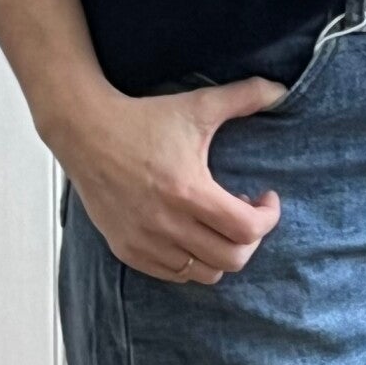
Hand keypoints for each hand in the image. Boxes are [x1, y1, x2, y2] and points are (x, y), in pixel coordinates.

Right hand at [57, 80, 287, 283]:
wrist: (85, 132)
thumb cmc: (142, 120)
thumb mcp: (197, 106)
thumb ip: (243, 97)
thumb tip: (281, 89)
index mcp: (188, 192)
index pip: (247, 230)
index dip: (268, 218)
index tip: (266, 199)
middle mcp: (166, 224)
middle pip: (232, 259)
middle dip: (249, 239)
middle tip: (244, 213)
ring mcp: (145, 242)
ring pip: (205, 274)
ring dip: (221, 252)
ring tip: (217, 224)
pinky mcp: (128, 250)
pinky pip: (174, 275)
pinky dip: (192, 262)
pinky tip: (192, 233)